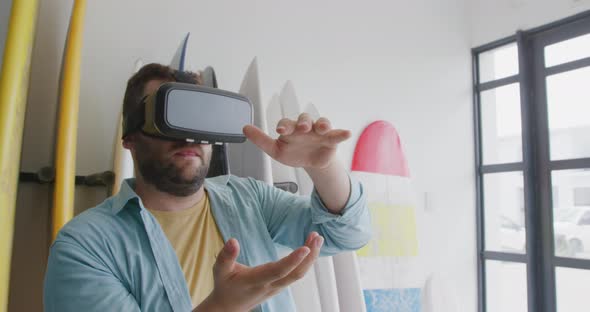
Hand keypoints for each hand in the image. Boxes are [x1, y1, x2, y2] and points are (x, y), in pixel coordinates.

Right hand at [195, 232, 323, 311]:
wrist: (229, 308)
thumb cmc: (225, 286)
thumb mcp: (219, 270)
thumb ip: (225, 256)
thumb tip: (233, 240)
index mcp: (256, 280)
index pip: (278, 271)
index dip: (292, 260)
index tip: (306, 248)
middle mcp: (270, 285)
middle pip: (295, 274)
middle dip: (309, 257)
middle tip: (317, 237)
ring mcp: (276, 287)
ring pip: (298, 275)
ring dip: (310, 257)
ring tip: (316, 238)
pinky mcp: (279, 285)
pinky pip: (296, 274)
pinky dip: (305, 261)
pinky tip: (310, 248)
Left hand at [243, 113, 350, 169]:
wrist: (310, 162)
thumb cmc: (293, 152)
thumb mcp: (275, 150)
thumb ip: (261, 140)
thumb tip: (244, 128)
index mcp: (290, 129)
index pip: (286, 124)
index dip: (283, 126)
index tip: (279, 132)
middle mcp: (305, 127)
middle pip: (304, 119)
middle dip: (302, 122)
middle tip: (301, 128)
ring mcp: (319, 132)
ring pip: (321, 122)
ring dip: (321, 123)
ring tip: (321, 128)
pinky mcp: (331, 139)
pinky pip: (337, 134)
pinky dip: (342, 133)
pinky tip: (347, 133)